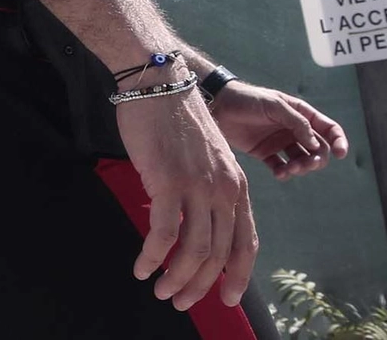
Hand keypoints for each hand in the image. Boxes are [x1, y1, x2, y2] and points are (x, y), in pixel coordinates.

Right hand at [116, 87, 256, 311]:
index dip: (238, 275)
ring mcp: (197, 186)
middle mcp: (223, 189)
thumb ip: (206, 189)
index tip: (226, 298)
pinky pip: (162, 234)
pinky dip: (152, 257)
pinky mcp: (167, 182)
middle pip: (219, 253)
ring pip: (194, 250)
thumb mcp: (205, 158)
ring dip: (177, 278)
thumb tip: (192, 224)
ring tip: (161, 291)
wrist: (159, 85)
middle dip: (201, 285)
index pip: (246, 241)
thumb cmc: (176, 119)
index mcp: (237, 185)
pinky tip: (140, 268)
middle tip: (181, 302)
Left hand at [210, 82, 349, 179]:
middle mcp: (294, 129)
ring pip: (301, 160)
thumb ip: (296, 122)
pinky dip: (284, 172)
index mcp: (301, 114)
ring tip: (289, 170)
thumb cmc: (247, 99)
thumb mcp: (273, 105)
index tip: (341, 154)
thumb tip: (315, 143)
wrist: (217, 106)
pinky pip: (281, 167)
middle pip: (318, 149)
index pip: (328, 128)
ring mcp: (280, 142)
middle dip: (316, 160)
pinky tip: (280, 174)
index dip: (339, 141)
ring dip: (301, 168)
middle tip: (305, 165)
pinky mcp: (265, 153)